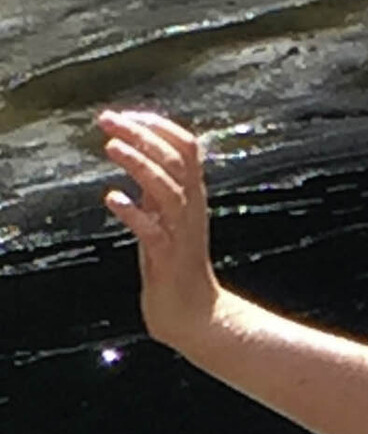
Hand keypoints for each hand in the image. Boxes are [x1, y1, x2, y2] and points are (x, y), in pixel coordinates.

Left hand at [98, 107, 220, 350]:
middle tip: (106, 121)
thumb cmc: (176, 267)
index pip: (186, 147)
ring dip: (139, 165)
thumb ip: (154, 186)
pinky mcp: (169, 261)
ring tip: (111, 148)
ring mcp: (182, 235)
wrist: (195, 317)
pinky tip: (113, 200)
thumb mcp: (166, 216)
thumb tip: (135, 152)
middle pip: (175, 160)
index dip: (158, 125)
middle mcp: (191, 211)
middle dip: (140, 134)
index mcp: (193, 197)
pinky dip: (133, 213)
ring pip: (169, 190)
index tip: (126, 116)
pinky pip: (154, 232)